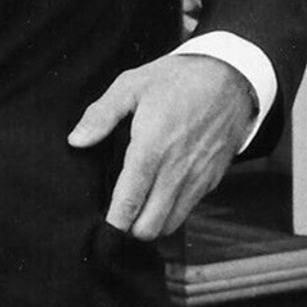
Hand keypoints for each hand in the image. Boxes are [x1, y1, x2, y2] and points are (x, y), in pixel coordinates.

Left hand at [67, 54, 255, 239]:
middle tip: (116, 216)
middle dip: (129, 229)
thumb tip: (77, 140)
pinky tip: (159, 197)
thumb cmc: (177, 79)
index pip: (129, 202)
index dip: (113, 223)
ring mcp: (197, 178)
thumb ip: (101, 114)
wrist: (229, 77)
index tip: (100, 229)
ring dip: (151, 223)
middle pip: (150, 226)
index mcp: (151, 148)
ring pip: (170, 225)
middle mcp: (176, 170)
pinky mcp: (212, 179)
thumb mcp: (132, 84)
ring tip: (136, 210)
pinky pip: (188, 210)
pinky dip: (171, 212)